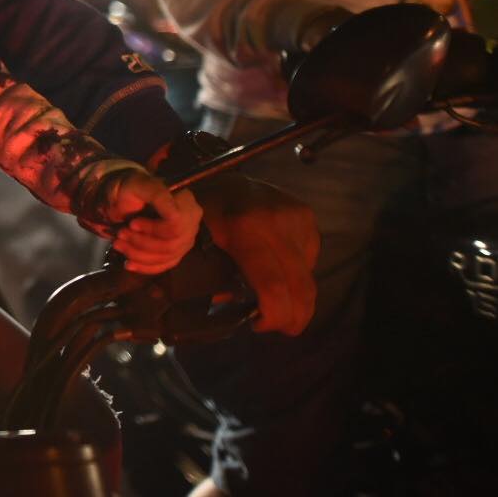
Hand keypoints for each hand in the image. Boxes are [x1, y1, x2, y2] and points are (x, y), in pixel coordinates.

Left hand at [80, 165, 203, 274]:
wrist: (125, 198)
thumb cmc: (132, 188)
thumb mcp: (140, 185)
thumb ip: (158, 194)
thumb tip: (175, 215)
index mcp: (186, 202)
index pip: (177, 225)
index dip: (153, 228)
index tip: (132, 224)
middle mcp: (192, 222)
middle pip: (171, 244)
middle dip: (141, 243)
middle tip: (119, 235)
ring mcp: (186, 239)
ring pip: (166, 257)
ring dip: (138, 254)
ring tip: (118, 245)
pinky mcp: (177, 252)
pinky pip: (165, 265)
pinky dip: (145, 267)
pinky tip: (129, 264)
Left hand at [191, 173, 317, 333]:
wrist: (221, 175)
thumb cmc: (201, 210)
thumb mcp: (194, 240)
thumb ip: (209, 275)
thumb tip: (230, 307)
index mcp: (244, 228)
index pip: (272, 285)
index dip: (273, 315)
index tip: (259, 325)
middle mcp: (276, 220)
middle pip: (299, 286)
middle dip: (292, 316)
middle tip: (279, 327)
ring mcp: (296, 216)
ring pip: (307, 276)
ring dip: (295, 295)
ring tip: (274, 299)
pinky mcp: (306, 216)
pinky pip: (309, 259)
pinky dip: (296, 273)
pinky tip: (278, 270)